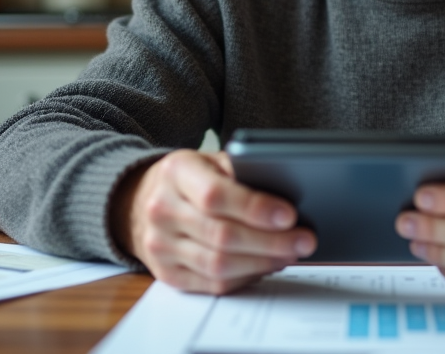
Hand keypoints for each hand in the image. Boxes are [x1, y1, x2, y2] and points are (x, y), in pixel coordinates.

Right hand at [111, 149, 316, 293]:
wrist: (140, 200)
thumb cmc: (189, 178)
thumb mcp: (210, 160)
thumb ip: (241, 171)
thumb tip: (286, 195)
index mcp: (176, 173)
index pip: (216, 196)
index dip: (256, 208)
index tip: (289, 215)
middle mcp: (161, 210)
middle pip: (222, 235)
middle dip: (271, 241)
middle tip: (304, 240)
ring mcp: (160, 245)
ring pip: (218, 264)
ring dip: (262, 262)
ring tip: (290, 253)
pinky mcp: (167, 273)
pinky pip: (212, 283)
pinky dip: (245, 277)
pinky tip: (266, 266)